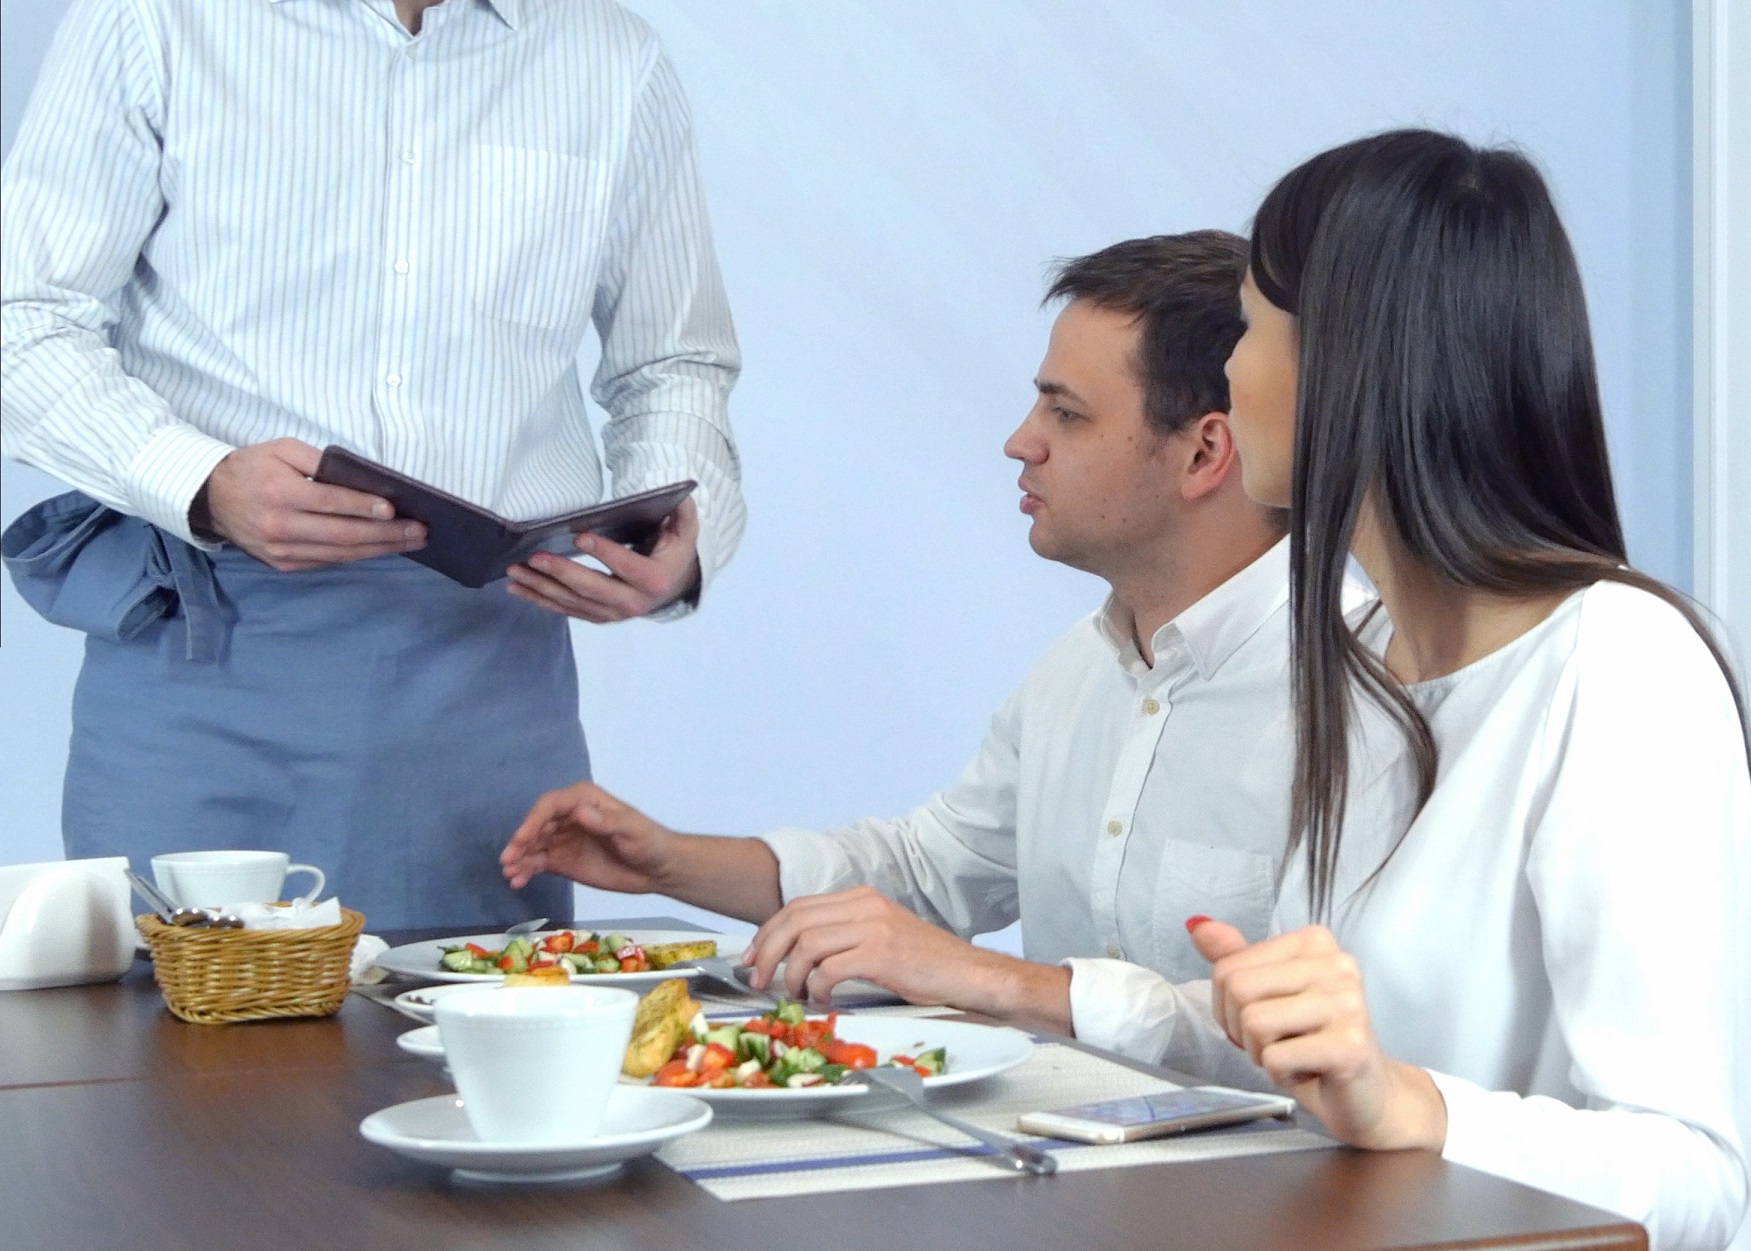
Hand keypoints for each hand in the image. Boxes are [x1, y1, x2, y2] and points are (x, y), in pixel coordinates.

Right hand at [200, 438, 425, 570]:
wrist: (211, 499)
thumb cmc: (252, 467)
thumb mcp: (281, 449)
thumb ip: (318, 462)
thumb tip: (361, 478)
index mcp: (279, 492)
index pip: (329, 502)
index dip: (363, 506)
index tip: (394, 509)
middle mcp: (280, 526)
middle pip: (342, 534)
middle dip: (386, 534)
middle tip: (419, 531)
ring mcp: (282, 550)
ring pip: (339, 553)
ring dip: (379, 549)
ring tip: (411, 542)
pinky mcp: (284, 564)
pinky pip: (327, 561)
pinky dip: (357, 556)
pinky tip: (382, 548)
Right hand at [499, 781, 679, 894]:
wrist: (657, 869)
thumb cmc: (649, 842)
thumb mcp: (632, 830)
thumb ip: (606, 821)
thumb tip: (579, 811)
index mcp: (584, 800)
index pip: (551, 805)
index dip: (533, 820)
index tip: (521, 839)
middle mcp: (568, 816)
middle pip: (537, 825)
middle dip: (520, 841)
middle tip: (507, 860)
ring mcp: (563, 839)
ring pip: (533, 845)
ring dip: (518, 858)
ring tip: (509, 874)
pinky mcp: (562, 860)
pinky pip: (538, 862)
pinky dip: (526, 870)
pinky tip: (517, 881)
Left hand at [505, 497, 701, 621]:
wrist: (672, 587)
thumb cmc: (672, 553)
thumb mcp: (685, 532)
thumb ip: (683, 514)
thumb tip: (682, 494)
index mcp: (653, 580)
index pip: (626, 565)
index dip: (604, 552)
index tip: (580, 536)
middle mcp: (631, 603)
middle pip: (591, 588)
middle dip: (560, 572)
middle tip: (534, 556)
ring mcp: (611, 613)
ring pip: (572, 601)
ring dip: (541, 586)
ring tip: (515, 570)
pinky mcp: (596, 616)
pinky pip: (564, 609)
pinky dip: (539, 599)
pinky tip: (517, 587)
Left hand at [741, 886, 1070, 1029]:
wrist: (969, 974)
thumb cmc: (927, 963)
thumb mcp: (881, 935)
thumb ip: (845, 936)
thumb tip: (799, 957)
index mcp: (861, 897)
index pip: (798, 907)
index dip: (767, 932)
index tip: (752, 957)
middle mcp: (865, 905)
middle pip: (794, 920)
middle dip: (766, 952)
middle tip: (757, 980)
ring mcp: (873, 926)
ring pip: (806, 943)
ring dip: (789, 974)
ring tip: (792, 995)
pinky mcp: (881, 953)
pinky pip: (829, 969)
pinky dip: (816, 987)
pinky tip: (822, 1000)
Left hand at [1189, 918, 1446, 1150]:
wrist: (1367, 1094)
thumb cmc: (1311, 1042)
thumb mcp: (1267, 995)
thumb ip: (1235, 958)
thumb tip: (1197, 926)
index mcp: (1314, 942)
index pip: (1227, 967)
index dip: (1227, 1006)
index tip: (1264, 1020)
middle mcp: (1336, 964)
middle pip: (1238, 990)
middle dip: (1241, 1030)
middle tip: (1277, 1043)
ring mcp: (1348, 1003)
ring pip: (1254, 1023)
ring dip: (1262, 1053)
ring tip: (1295, 1055)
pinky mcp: (1350, 1046)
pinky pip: (1276, 1059)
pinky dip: (1280, 1076)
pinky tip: (1310, 1072)